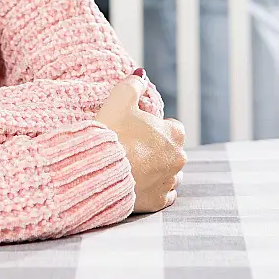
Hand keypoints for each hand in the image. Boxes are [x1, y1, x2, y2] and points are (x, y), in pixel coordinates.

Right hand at [94, 75, 185, 212]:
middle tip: (133, 145)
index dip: (156, 126)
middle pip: (172, 151)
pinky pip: (162, 195)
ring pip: (169, 174)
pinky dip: (153, 189)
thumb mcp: (120, 98)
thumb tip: (141, 75)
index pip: (173, 127)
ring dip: (157, 169)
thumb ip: (133, 84)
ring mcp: (168, 182)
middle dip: (158, 149)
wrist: (99, 169)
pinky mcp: (157, 202)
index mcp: (175, 134)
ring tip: (135, 165)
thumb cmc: (112, 132)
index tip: (139, 128)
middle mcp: (178, 159)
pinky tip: (138, 182)